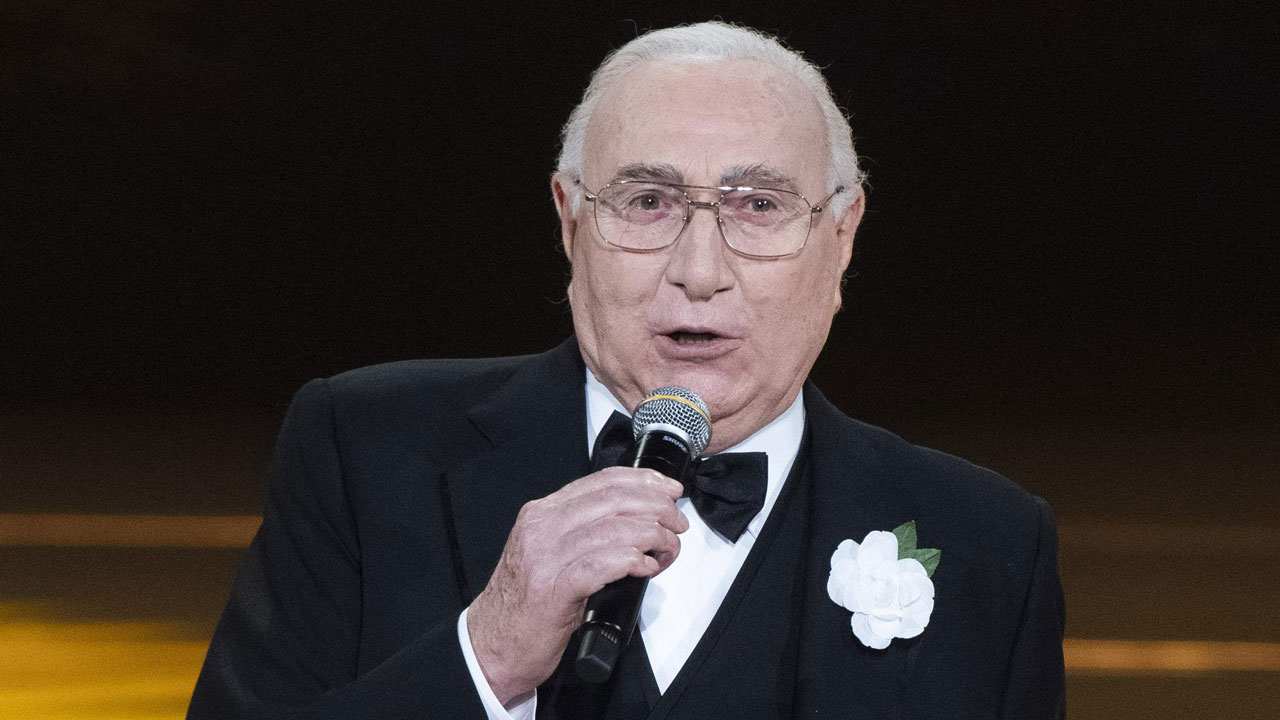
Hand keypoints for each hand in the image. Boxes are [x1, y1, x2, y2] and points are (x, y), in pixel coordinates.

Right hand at [466, 467, 687, 704]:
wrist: (492, 645)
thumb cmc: (526, 603)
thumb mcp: (550, 553)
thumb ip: (583, 530)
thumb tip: (636, 517)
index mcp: (542, 513)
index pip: (602, 481)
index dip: (644, 480)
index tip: (669, 489)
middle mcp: (542, 528)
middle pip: (614, 500)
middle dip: (657, 508)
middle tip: (677, 523)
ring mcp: (546, 558)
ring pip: (615, 529)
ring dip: (653, 537)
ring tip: (666, 550)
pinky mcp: (555, 590)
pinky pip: (604, 564)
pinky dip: (634, 561)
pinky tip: (646, 568)